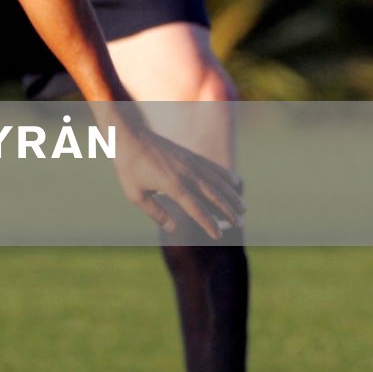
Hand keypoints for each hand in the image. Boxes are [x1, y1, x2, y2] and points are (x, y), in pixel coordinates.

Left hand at [110, 124, 243, 238]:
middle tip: (240, 224)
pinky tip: (235, 182)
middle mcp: (186, 173)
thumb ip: (156, 212)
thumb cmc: (128, 167)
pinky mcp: (189, 155)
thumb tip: (173, 229)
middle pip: (213, 195)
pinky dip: (225, 175)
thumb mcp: (135, 194)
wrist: (128, 136)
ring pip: (217, 181)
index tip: (218, 236)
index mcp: (173, 185)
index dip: (208, 223)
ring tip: (244, 209)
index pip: (196, 208)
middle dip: (228, 211)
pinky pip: (212, 166)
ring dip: (232, 195)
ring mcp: (190, 162)